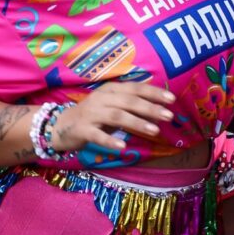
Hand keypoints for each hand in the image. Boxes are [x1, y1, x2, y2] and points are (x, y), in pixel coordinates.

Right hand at [51, 83, 175, 153]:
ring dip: (137, 122)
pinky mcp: (82, 130)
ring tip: (154, 130)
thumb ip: (131, 106)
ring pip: (117, 116)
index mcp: (110, 90)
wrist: (61, 125)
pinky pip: (97, 135)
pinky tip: (122, 146)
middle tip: (169, 116)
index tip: (172, 99)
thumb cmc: (93, 115)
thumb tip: (158, 109)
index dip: (154, 92)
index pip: (135, 88)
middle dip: (150, 108)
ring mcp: (91, 113)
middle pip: (129, 101)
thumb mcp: (112, 106)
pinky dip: (110, 140)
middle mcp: (101, 98)